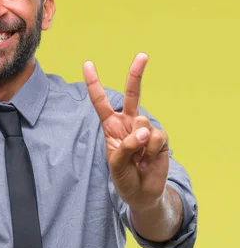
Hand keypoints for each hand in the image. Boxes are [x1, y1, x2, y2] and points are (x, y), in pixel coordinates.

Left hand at [83, 53, 169, 211]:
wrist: (141, 192)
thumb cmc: (123, 175)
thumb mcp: (116, 162)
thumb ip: (127, 146)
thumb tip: (144, 131)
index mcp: (111, 125)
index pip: (100, 101)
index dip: (94, 83)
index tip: (88, 64)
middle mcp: (128, 123)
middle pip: (132, 94)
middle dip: (136, 74)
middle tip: (143, 55)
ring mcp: (145, 129)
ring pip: (143, 122)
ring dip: (139, 144)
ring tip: (138, 159)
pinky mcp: (160, 138)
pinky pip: (155, 136)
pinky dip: (151, 150)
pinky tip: (148, 160)